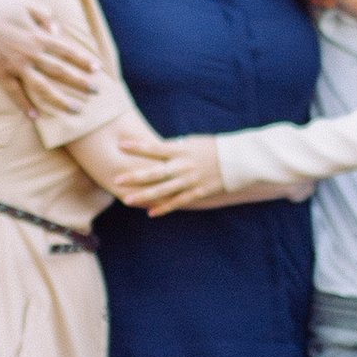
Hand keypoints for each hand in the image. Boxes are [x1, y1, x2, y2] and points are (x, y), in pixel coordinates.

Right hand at [0, 0, 102, 117]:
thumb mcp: (23, 2)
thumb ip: (44, 14)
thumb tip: (58, 30)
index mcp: (37, 36)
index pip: (67, 50)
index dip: (83, 60)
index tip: (97, 69)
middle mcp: (30, 53)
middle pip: (60, 71)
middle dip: (80, 82)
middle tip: (96, 91)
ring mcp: (15, 66)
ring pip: (42, 87)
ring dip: (60, 100)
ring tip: (75, 110)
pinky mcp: (1, 74)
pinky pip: (15, 93)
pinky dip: (25, 106)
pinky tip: (35, 117)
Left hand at [106, 134, 226, 213]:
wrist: (240, 160)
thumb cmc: (214, 148)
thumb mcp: (193, 142)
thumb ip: (174, 147)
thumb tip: (156, 148)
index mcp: (182, 150)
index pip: (155, 147)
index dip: (138, 146)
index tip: (120, 145)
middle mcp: (184, 166)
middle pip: (155, 172)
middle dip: (135, 176)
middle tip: (116, 179)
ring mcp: (191, 181)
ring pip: (163, 190)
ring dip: (144, 196)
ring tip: (127, 200)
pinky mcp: (198, 193)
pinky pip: (178, 202)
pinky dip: (164, 208)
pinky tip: (151, 213)